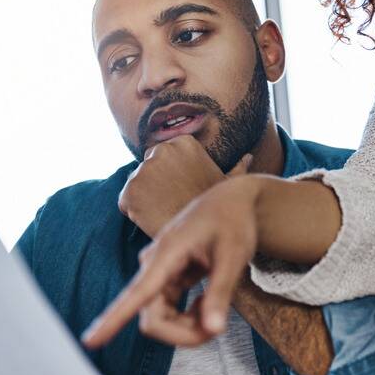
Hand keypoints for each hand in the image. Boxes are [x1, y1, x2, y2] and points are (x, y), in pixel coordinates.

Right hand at [83, 175, 262, 347]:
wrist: (231, 201)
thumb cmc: (233, 222)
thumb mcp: (233, 256)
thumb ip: (221, 294)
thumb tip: (214, 331)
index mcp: (166, 254)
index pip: (136, 294)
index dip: (112, 321)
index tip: (89, 341)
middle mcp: (154, 265)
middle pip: (153, 320)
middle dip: (184, 334)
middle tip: (217, 327)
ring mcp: (158, 273)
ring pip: (161, 319)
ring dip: (188, 327)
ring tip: (217, 310)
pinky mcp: (166, 279)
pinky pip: (169, 311)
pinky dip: (190, 317)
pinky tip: (207, 301)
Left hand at [119, 134, 250, 237]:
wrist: (203, 233)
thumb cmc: (216, 207)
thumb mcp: (228, 184)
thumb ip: (236, 168)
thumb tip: (248, 157)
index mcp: (183, 142)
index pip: (162, 155)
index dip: (169, 174)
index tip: (179, 188)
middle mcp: (160, 151)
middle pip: (146, 167)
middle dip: (153, 182)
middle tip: (169, 202)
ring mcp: (143, 170)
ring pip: (135, 185)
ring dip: (143, 197)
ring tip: (164, 211)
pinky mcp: (130, 191)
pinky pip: (125, 202)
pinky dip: (134, 211)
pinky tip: (153, 218)